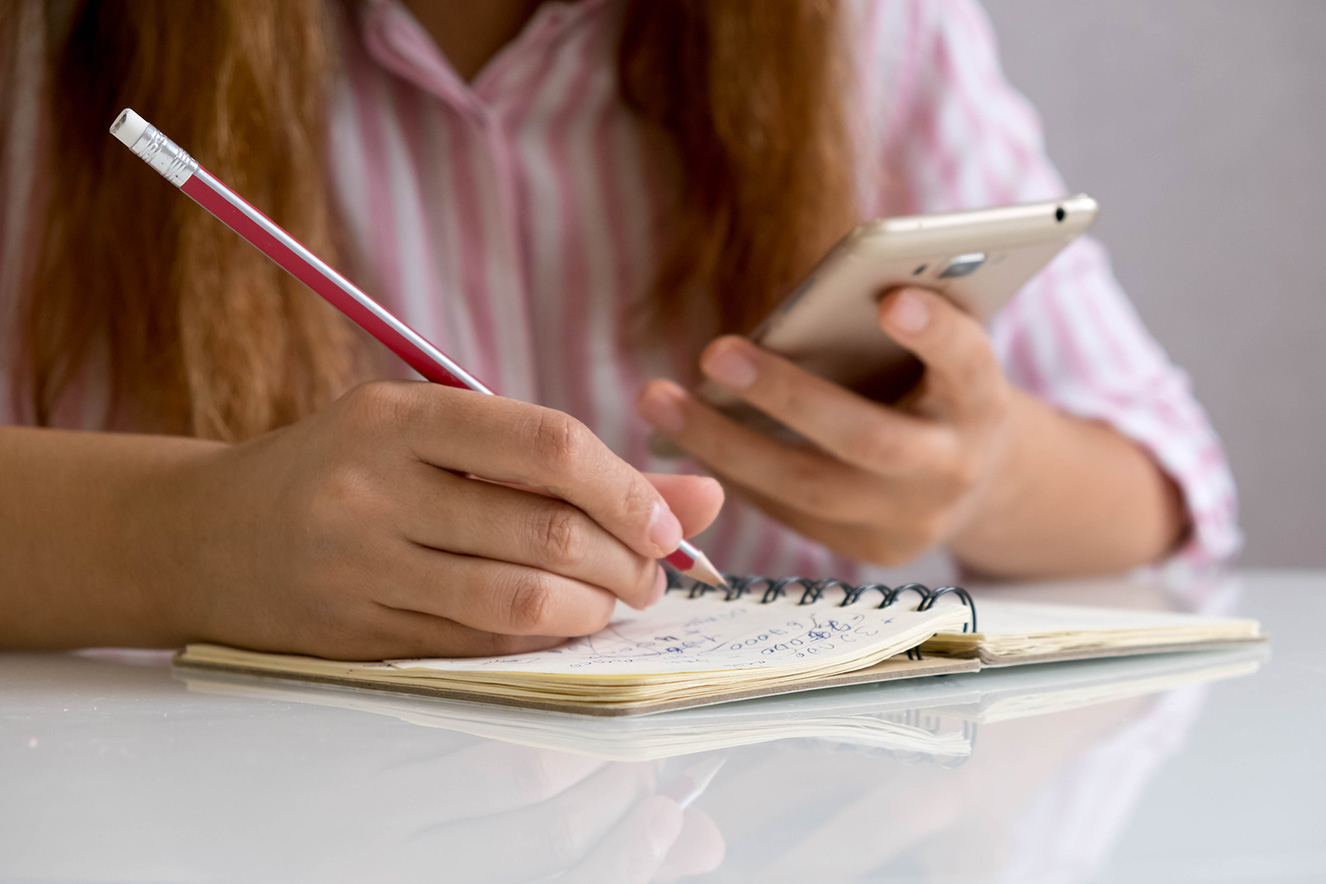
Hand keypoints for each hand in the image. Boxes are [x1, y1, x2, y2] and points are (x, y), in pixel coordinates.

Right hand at [172, 381, 723, 658]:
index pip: (546, 443)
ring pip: (520, 601)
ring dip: (595, 608)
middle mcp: (375, 488)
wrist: (212, 534)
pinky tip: (560, 621)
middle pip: (546, 533)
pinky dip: (544, 637)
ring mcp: (362, 566)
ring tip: (616, 598)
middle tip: (653, 572)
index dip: (628, 488)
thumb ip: (565, 461)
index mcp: (400, 416)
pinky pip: (483, 644)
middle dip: (629, 562)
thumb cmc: (350, 469)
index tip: (668, 523)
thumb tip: (707, 497)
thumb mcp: (437, 433)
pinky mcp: (360, 633)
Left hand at [636, 287, 1014, 566]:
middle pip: (865, 438)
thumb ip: (902, 317)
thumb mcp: (939, 347)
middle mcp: (953, 468)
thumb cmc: (936, 383)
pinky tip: (683, 439)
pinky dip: (734, 473)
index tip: (891, 298)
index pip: (966, 363)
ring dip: (724, 443)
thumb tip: (819, 297)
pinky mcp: (871, 551)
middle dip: (785, 395)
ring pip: (808, 487)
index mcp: (980, 401)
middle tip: (713, 352)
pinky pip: (790, 512)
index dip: (933, 333)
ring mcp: (911, 521)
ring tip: (658, 399)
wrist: (977, 479)